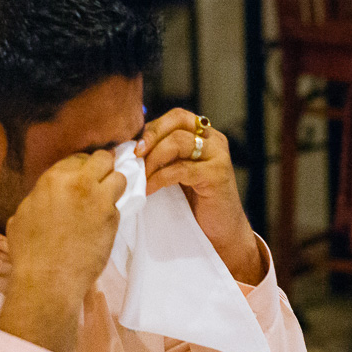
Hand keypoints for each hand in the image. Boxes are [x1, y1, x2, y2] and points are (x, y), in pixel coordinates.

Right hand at [0, 151, 124, 351]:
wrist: (48, 279)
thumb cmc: (29, 251)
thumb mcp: (23, 214)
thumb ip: (40, 197)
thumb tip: (47, 195)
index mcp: (54, 178)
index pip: (78, 158)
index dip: (83, 167)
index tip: (84, 175)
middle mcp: (79, 182)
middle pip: (104, 158)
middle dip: (105, 166)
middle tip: (102, 178)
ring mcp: (99, 199)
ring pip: (120, 178)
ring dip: (115, 186)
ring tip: (108, 198)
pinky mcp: (112, 218)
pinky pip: (118, 207)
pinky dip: (112, 212)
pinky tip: (103, 223)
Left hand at [136, 110, 264, 284]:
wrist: (221, 234)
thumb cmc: (195, 204)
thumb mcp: (177, 173)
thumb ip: (164, 156)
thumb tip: (130, 147)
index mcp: (204, 135)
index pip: (175, 117)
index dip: (152, 127)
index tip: (133, 146)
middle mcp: (214, 140)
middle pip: (178, 120)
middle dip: (151, 135)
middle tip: (134, 155)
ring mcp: (217, 156)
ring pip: (178, 141)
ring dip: (153, 158)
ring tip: (140, 176)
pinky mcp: (217, 175)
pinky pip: (181, 168)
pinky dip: (160, 177)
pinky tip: (149, 189)